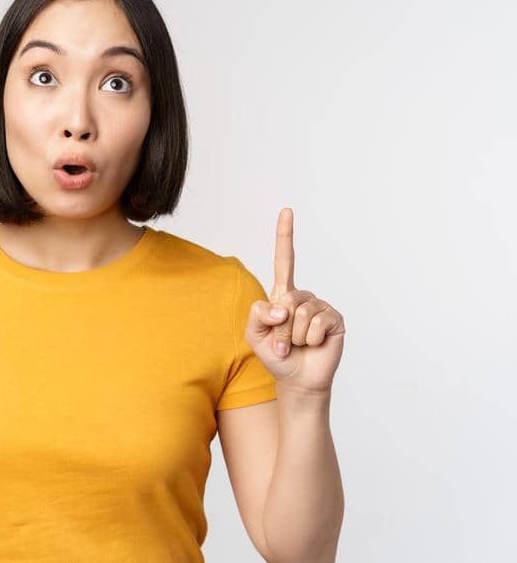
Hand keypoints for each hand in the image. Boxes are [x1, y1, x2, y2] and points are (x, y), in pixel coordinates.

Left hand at [244, 208, 345, 393]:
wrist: (296, 379)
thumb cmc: (275, 355)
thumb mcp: (254, 335)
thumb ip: (256, 315)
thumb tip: (282, 306)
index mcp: (282, 294)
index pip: (285, 260)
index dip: (285, 236)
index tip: (286, 211)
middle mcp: (303, 297)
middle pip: (287, 299)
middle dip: (280, 328)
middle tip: (283, 343)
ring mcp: (321, 306)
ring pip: (302, 313)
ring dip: (295, 336)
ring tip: (297, 345)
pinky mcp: (335, 320)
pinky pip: (319, 323)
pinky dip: (311, 338)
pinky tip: (314, 344)